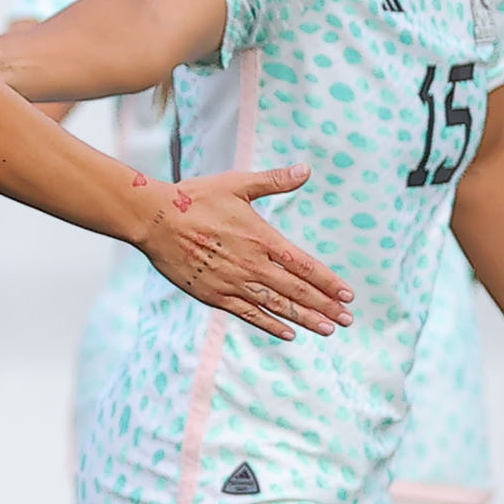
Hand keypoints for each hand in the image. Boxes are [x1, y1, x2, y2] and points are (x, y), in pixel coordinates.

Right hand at [133, 168, 353, 337]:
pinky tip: (288, 333)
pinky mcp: (214, 294)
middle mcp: (252, 264)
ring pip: (277, 305)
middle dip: (325, 306)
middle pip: (296, 290)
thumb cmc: (195, 198)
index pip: (304, 265)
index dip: (328, 281)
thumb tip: (306, 170)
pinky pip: (248, 313)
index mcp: (262, 238)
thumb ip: (273, 181)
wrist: (155, 219)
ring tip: (327, 329)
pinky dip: (270, 324)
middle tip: (348, 319)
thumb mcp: (237, 184)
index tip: (348, 294)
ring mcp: (233, 282)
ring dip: (304, 318)